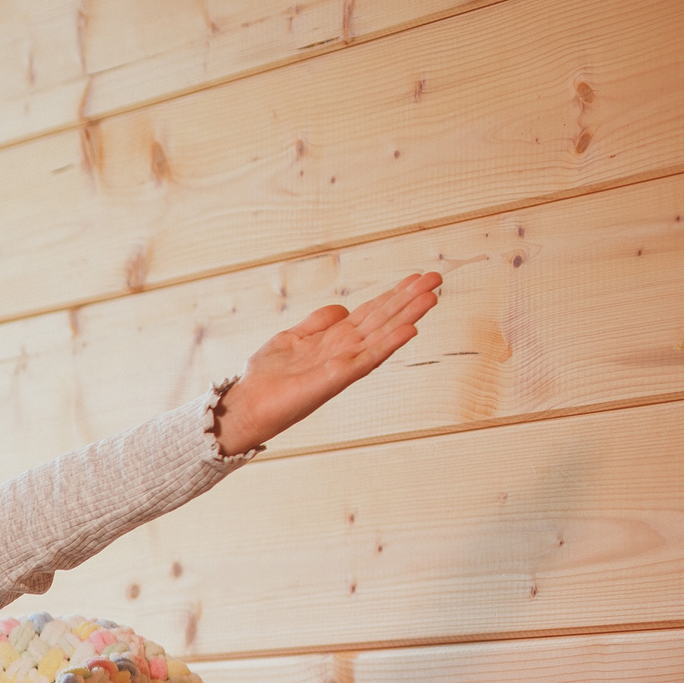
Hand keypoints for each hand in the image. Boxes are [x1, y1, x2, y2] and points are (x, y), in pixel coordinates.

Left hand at [214, 271, 440, 454]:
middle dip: (409, 298)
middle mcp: (344, 350)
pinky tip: (410, 330)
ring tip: (432, 297)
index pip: (371, 312)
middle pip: (382, 319)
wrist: (246, 405)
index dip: (393, 294)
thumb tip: (343, 307)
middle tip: (437, 278)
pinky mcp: (335, 378)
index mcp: (334, 339)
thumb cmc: (265, 378)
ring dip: (407, 316)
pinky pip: (367, 358)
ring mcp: (342, 364)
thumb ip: (317, 323)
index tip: (416, 277)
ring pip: (381, 334)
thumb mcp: (290, 338)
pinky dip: (388, 344)